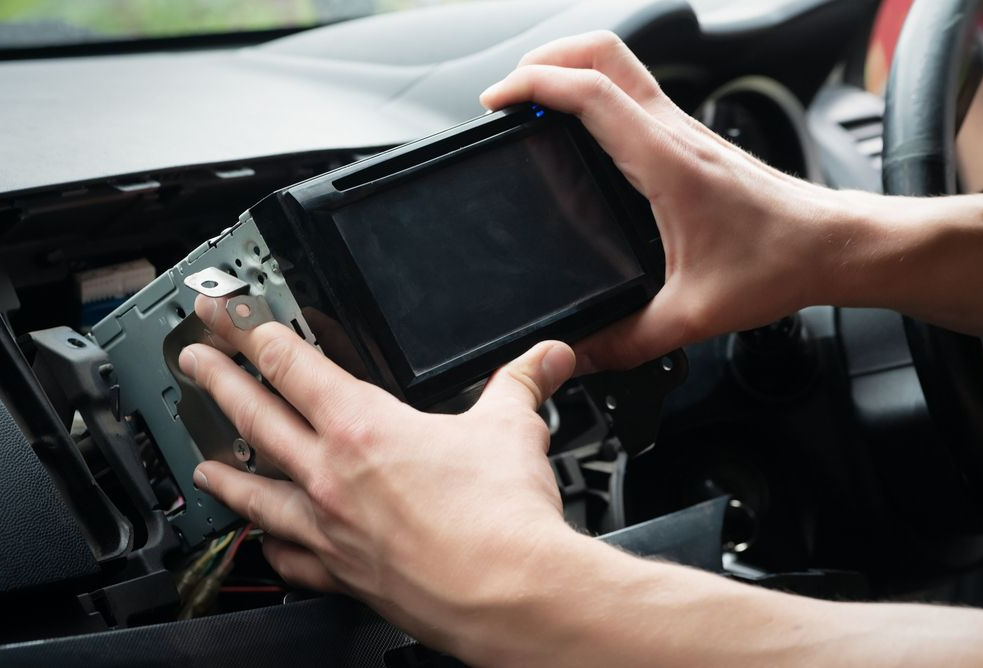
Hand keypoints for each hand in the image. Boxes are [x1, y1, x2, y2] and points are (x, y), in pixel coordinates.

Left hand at [179, 294, 577, 659]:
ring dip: (227, 472)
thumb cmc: (500, 517)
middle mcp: (333, 476)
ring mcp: (331, 529)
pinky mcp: (344, 574)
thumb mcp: (512, 427)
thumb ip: (523, 382)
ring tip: (203, 464)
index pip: (292, 365)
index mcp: (364, 428)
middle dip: (218, 382)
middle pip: (256, 417)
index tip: (227, 317)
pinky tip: (266, 545)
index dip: (252, 332)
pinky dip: (272, 548)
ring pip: (259, 491)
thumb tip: (548, 357)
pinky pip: (290, 559)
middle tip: (193, 363)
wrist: (507, 594)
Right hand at [481, 31, 859, 372]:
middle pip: (603, 52)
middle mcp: (674, 131)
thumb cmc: (779, 263)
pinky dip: (597, 93)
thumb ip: (625, 342)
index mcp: (665, 161)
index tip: (497, 103)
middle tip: (510, 92)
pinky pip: (635, 93)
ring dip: (571, 67)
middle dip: (546, 58)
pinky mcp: (692, 139)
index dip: (533, 86)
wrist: (835, 246)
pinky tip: (583, 132)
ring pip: (621, 64)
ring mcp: (685, 129)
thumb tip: (577, 354)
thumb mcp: (691, 315)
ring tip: (535, 102)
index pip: (588, 93)